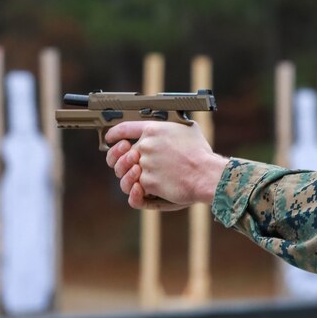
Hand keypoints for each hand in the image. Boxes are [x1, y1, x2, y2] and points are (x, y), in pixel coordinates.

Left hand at [105, 121, 227, 210]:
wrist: (206, 174)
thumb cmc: (201, 153)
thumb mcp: (188, 129)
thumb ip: (172, 127)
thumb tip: (170, 126)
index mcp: (154, 130)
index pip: (124, 128)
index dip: (114, 134)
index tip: (111, 138)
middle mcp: (146, 145)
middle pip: (121, 153)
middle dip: (121, 160)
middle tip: (127, 164)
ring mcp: (145, 164)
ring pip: (125, 172)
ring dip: (129, 176)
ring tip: (137, 179)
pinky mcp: (147, 182)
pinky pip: (134, 187)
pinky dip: (137, 191)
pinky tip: (141, 190)